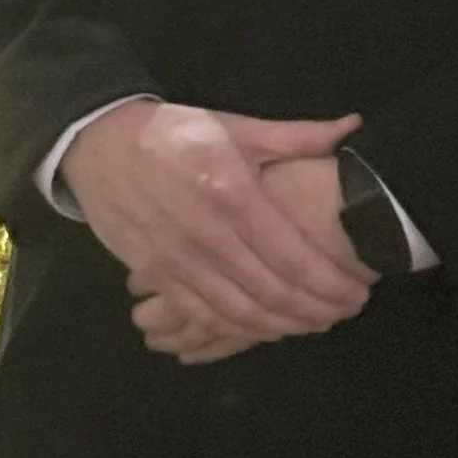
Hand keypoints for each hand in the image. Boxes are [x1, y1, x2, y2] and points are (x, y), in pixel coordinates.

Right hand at [130, 147, 378, 364]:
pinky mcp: (157, 275)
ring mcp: (178, 261)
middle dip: (316, 310)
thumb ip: (297, 137)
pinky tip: (266, 328)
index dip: (330, 283)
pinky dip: (238, 330)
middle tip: (346, 312)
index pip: (292, 256)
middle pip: (271, 292)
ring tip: (316, 323)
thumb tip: (352, 127)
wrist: (99, 144)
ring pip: (239, 313)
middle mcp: (208, 235)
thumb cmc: (175, 134)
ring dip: (283, 326)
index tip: (358, 290)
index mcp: (233, 194)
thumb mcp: (236, 127)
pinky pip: (203, 316)